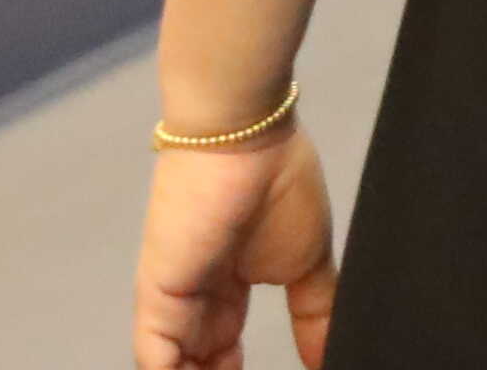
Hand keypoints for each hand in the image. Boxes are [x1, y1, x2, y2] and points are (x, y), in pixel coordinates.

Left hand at [133, 119, 337, 366]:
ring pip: (177, 366)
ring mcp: (173, 299)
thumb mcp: (309, 262)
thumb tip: (331, 357)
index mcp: (230, 285)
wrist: (246, 139)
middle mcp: (197, 297)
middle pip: (199, 362)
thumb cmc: (279, 185)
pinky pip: (156, 361)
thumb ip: (316, 314)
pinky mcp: (156, 300)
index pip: (224, 350)